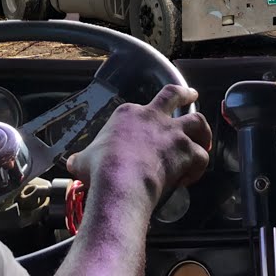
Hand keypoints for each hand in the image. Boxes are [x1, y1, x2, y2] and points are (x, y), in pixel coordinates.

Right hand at [66, 85, 210, 204]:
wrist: (121, 182)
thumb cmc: (100, 169)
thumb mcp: (84, 161)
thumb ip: (82, 160)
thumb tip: (72, 164)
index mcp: (129, 115)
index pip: (141, 109)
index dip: (147, 120)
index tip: (147, 132)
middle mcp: (154, 117)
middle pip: (174, 95)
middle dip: (185, 93)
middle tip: (191, 94)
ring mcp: (173, 133)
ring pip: (198, 121)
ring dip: (202, 131)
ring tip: (203, 141)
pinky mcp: (187, 151)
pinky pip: (201, 156)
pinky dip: (199, 166)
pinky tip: (190, 177)